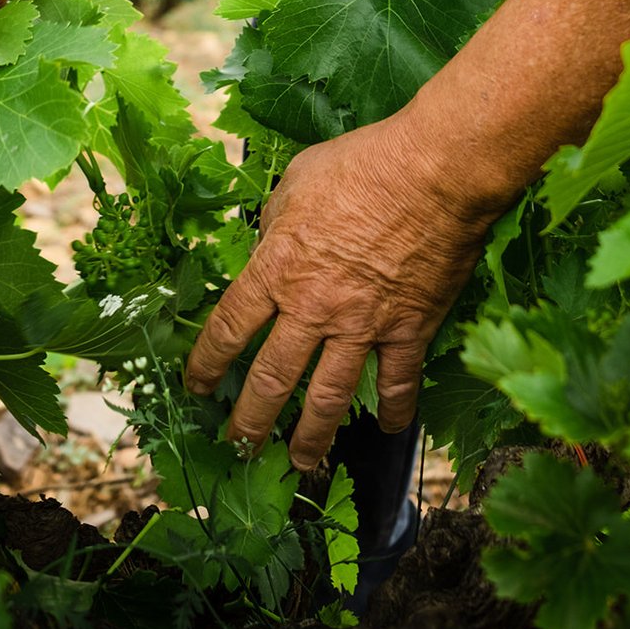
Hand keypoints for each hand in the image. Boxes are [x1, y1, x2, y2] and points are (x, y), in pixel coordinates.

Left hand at [184, 108, 493, 469]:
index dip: (207, 363)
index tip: (197, 385)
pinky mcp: (409, 329)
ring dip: (311, 436)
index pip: (228, 328)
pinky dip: (394, 411)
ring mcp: (362, 325)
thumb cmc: (361, 164)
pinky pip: (398, 382)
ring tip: (300, 464)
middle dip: (250, 420)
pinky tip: (389, 430)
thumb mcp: (297, 180)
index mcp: (276, 269)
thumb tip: (270, 241)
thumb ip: (277, 221)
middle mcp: (312, 307)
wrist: (432, 172)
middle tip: (238, 446)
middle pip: (271, 379)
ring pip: (329, 398)